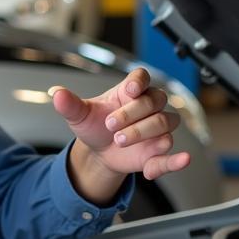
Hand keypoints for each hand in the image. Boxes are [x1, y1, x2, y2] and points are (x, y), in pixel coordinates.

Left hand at [51, 67, 190, 201]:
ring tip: (120, 141)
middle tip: (111, 125)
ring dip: (142, 132)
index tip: (131, 89)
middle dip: (133, 114)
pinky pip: (172, 156)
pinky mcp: (158, 152)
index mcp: (130, 92)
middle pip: (155, 101)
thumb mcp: (80, 115)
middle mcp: (149, 108)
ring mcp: (157, 129)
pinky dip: (177, 160)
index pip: (142, 78)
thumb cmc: (95, 125)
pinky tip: (181, 161)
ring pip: (164, 123)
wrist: (98, 151)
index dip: (140, 81)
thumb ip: (70, 105)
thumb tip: (56, 94)